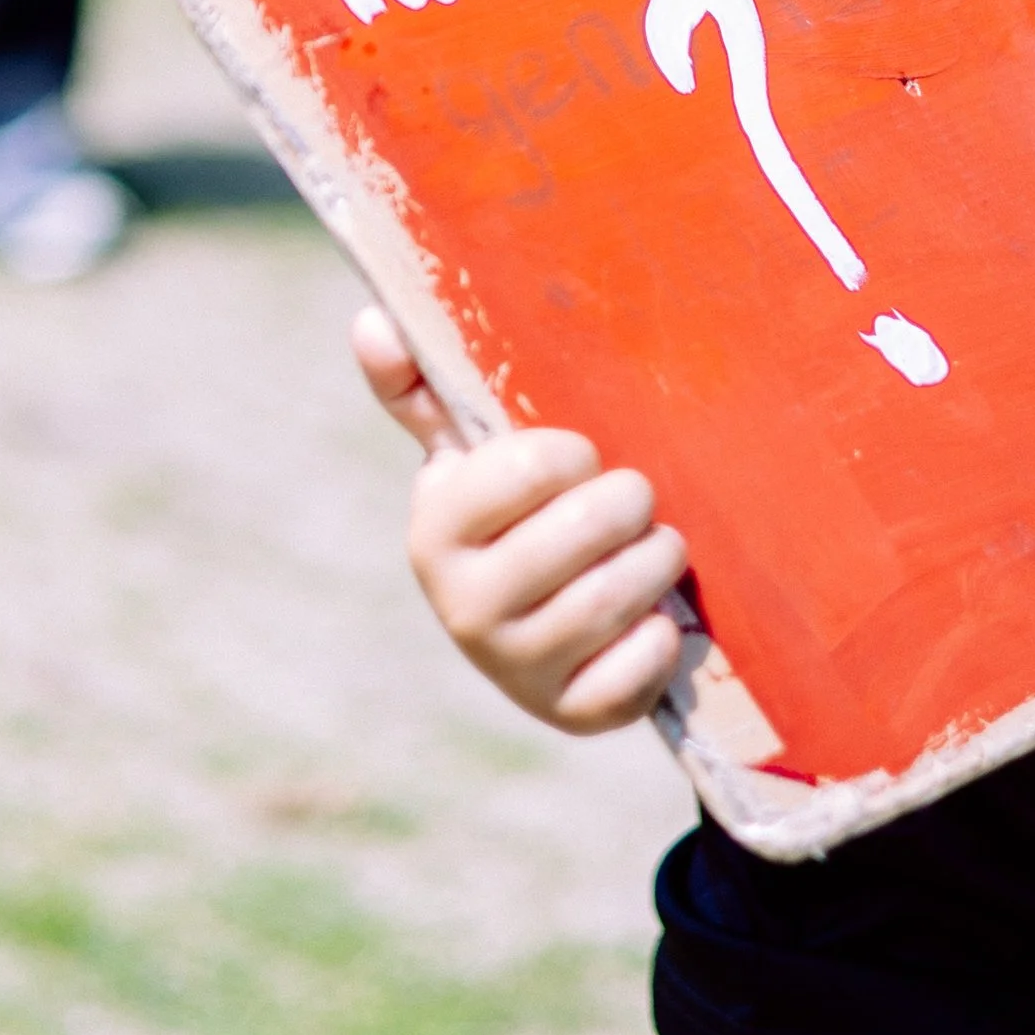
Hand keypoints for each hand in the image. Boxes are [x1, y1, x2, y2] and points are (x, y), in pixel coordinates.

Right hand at [350, 304, 688, 734]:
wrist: (534, 632)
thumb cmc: (508, 517)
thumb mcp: (465, 455)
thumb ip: (420, 386)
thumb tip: (372, 318)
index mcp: (433, 532)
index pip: (531, 466)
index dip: (574, 452)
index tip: (579, 457)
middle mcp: (461, 607)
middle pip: (586, 530)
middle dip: (629, 502)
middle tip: (637, 497)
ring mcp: (513, 668)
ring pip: (616, 597)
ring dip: (656, 559)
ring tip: (656, 544)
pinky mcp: (568, 715)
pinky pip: (638, 670)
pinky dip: (663, 636)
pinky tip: (655, 618)